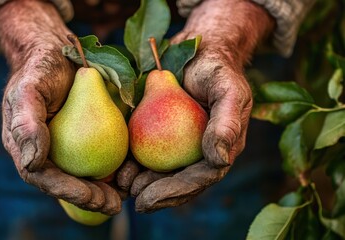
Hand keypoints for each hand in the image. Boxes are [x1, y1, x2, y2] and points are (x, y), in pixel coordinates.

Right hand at [0, 1, 121, 214]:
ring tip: (127, 192)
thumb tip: (32, 163)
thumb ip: (26, 123)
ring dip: (107, 188)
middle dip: (91, 198)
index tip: (92, 197)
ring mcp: (68, 146)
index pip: (45, 178)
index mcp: (28, 148)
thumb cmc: (40, 69)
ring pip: (86, 174)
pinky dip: (116, 166)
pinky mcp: (88, 136)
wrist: (60, 53)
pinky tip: (132, 170)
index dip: (68, 191)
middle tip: (115, 204)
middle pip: (68, 183)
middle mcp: (47, 152)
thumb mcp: (28, 89)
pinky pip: (101, 155)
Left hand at [130, 0, 274, 212]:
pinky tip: (118, 167)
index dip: (174, 192)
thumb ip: (227, 124)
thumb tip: (220, 160)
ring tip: (121, 185)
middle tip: (133, 200)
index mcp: (220, 148)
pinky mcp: (164, 131)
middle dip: (156, 194)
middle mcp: (200, 151)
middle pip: (178, 182)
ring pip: (162, 171)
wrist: (199, 48)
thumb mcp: (228, 90)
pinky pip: (148, 151)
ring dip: (142, 183)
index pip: (198, 179)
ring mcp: (182, 143)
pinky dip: (134, 161)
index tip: (148, 199)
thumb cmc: (217, 69)